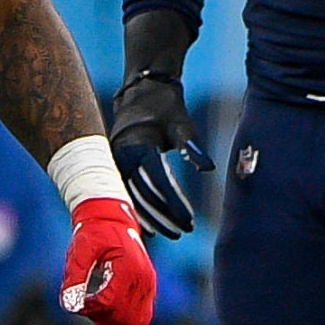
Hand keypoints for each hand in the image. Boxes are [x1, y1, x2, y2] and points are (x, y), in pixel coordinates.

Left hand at [60, 197, 155, 324]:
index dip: (90, 309)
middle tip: (84, 308)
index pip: (110, 303)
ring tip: (95, 316)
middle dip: (102, 320)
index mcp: (128, 268)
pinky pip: (143, 317)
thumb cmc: (93, 233)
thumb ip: (74, 277)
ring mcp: (149, 285)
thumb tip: (70, 306)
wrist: (112, 218)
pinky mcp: (148, 289)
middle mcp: (144, 279)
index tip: (76, 301)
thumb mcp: (79, 251)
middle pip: (124, 317)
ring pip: (137, 322)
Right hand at [110, 71, 213, 238]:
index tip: (189, 219)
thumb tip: (208, 167)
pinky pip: (128, 192)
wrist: (143, 91)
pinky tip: (152, 227)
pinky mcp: (117, 166)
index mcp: (137, 144)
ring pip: (133, 197)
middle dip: (164, 215)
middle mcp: (122, 155)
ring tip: (171, 232)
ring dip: (152, 217)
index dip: (173, 202)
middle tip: (183, 230)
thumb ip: (192, 146)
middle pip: (144, 193)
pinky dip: (140, 210)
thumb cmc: (165, 107)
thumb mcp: (181, 124)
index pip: (157, 180)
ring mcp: (116, 162)